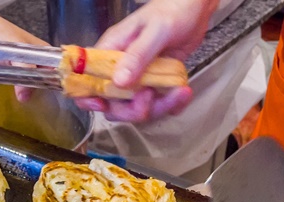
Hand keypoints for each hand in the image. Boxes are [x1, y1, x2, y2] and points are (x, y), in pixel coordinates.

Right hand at [72, 0, 216, 122]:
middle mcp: (121, 67)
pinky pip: (157, 104)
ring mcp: (138, 77)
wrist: (195, 8)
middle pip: (113, 103)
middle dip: (132, 108)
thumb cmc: (173, 10)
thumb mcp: (156, 30)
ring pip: (137, 107)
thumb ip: (138, 55)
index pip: (87, 78)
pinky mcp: (155, 82)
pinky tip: (182, 93)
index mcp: (112, 50)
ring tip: (180, 92)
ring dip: (159, 107)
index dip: (88, 96)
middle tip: (151, 97)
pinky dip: (171, 105)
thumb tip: (118, 81)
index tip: (101, 106)